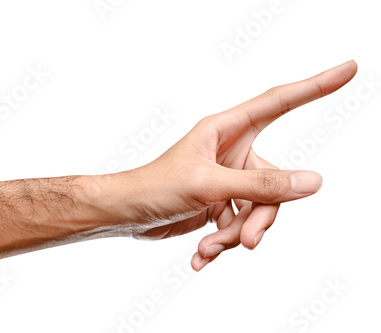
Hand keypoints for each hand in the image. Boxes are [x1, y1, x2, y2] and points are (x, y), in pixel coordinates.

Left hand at [123, 60, 356, 270]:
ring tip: (208, 249)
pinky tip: (200, 257)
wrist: (127, 214)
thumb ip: (260, 184)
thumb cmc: (155, 187)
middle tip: (243, 241)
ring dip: (235, 235)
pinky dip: (222, 243)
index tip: (347, 70)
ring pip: (257, 210)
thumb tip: (310, 181)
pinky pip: (238, 225)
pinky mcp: (219, 203)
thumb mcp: (209, 184)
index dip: (315, 87)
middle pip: (273, 182)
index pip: (279, 103)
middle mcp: (231, 152)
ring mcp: (227, 179)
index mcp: (226, 130)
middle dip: (259, 217)